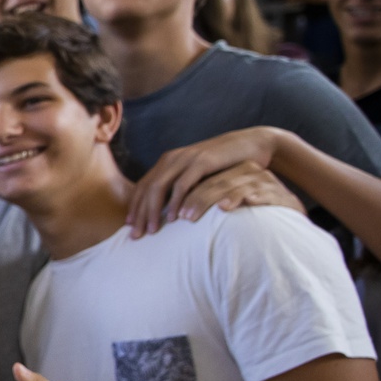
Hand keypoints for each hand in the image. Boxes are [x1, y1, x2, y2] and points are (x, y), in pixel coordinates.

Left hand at [127, 126, 288, 235]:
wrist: (251, 145)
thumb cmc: (224, 166)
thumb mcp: (197, 177)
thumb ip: (181, 189)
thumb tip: (165, 211)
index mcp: (167, 163)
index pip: (143, 187)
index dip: (134, 208)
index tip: (130, 228)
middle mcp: (171, 159)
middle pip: (146, 189)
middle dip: (140, 213)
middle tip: (136, 236)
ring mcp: (185, 159)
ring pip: (159, 187)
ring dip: (153, 210)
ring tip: (152, 230)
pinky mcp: (201, 161)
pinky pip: (182, 184)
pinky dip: (176, 201)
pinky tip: (175, 217)